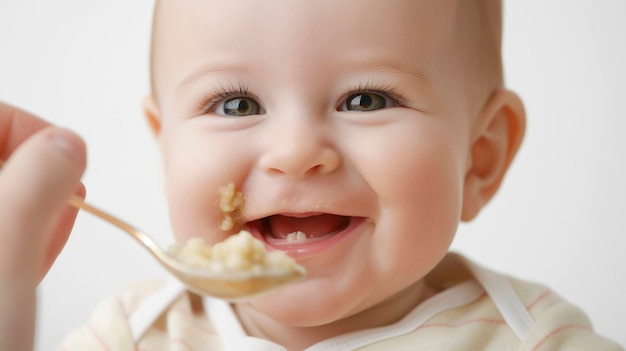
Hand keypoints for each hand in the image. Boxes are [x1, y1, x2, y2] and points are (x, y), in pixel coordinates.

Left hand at [0, 101, 85, 349]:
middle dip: (31, 171)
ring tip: (58, 227)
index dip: (24, 130)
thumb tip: (65, 142)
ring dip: (27, 204)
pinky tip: (37, 251)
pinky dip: (16, 233)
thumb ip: (39, 181)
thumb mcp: (3, 259)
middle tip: (67, 197)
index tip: (67, 162)